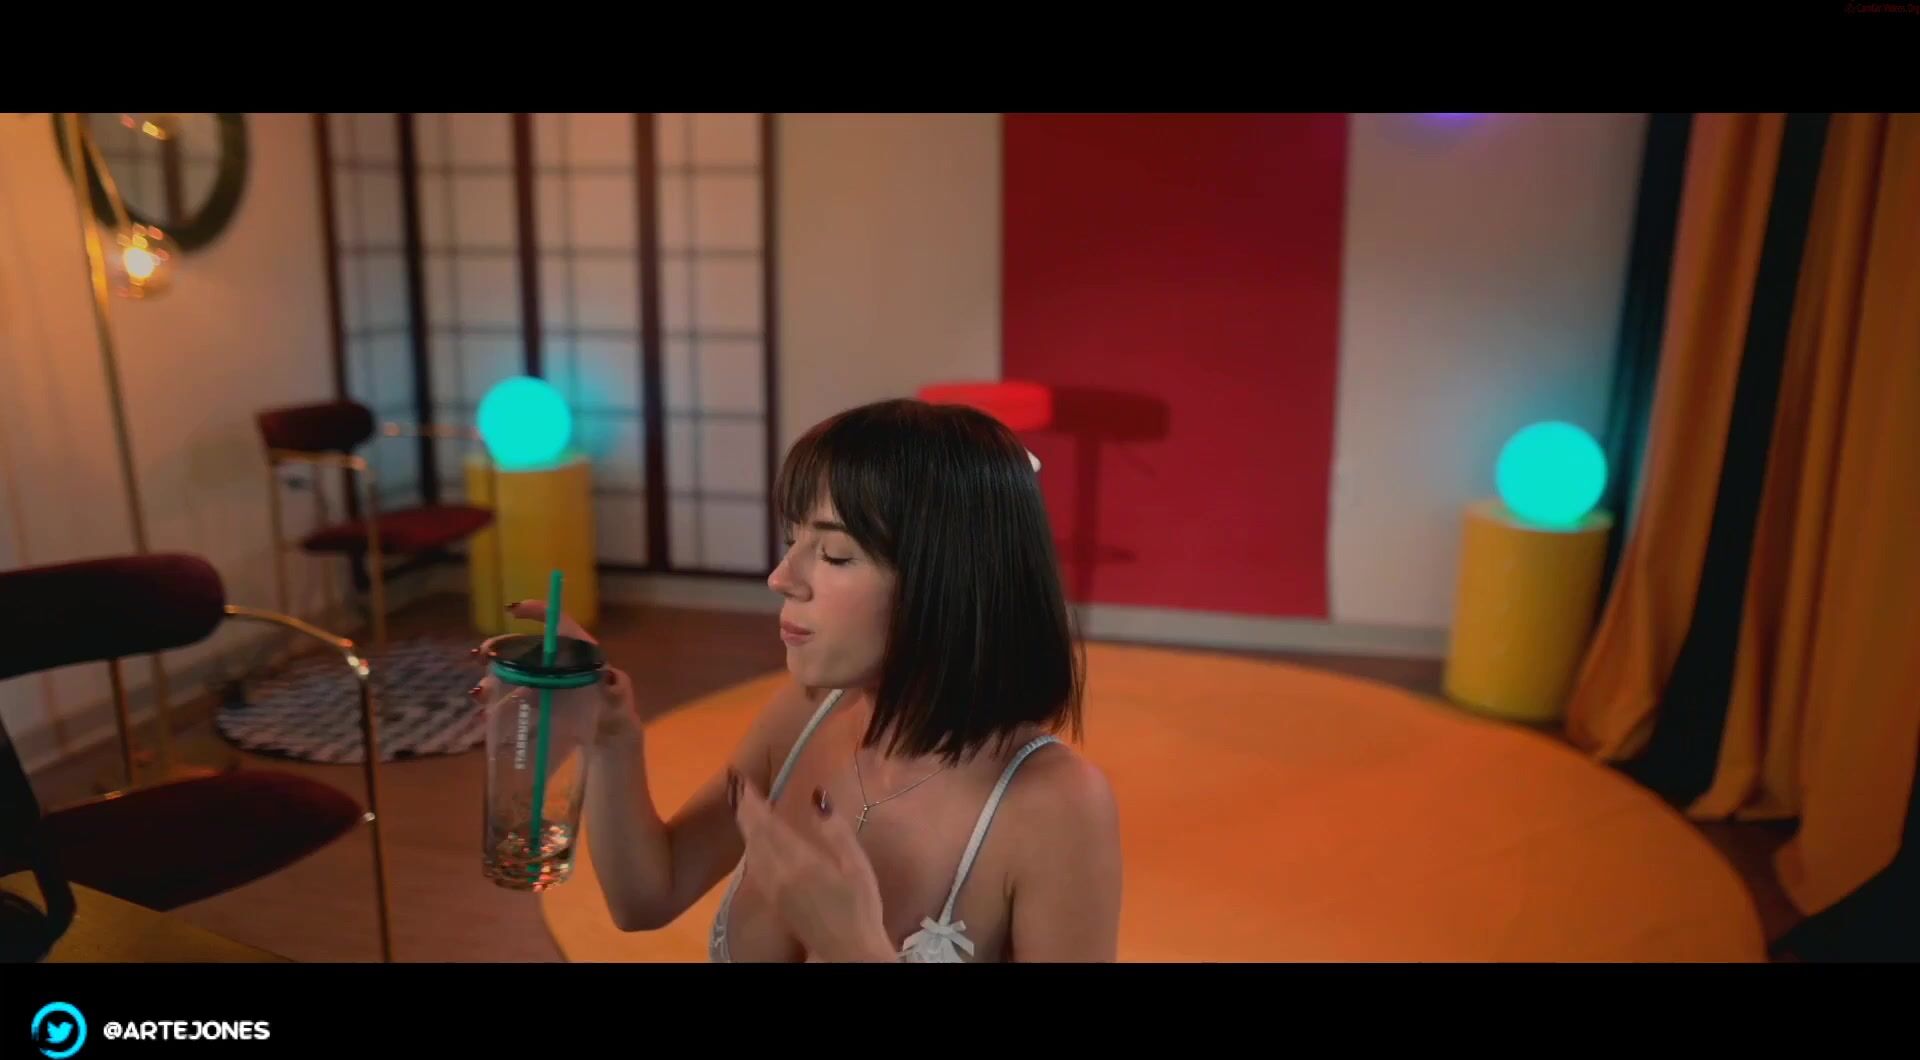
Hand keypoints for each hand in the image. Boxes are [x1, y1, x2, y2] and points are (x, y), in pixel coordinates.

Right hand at [469, 602, 640, 748]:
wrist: (606, 740)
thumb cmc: (614, 711)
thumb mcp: (618, 700)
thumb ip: (616, 689)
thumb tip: (609, 677)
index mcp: (579, 652)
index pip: (559, 623)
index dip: (538, 612)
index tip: (513, 610)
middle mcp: (558, 662)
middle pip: (527, 647)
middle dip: (500, 649)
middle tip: (481, 656)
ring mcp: (545, 682)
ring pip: (514, 673)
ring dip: (493, 679)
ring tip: (480, 692)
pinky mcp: (536, 703)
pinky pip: (511, 699)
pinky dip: (496, 704)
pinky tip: (484, 714)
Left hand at [729, 773, 894, 962]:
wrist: (848, 951)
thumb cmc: (859, 908)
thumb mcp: (856, 866)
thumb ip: (836, 832)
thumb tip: (818, 796)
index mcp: (800, 861)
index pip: (769, 824)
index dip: (754, 802)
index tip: (744, 781)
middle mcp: (779, 874)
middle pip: (754, 836)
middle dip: (744, 810)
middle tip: (737, 788)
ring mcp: (774, 890)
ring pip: (751, 852)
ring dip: (745, 827)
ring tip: (743, 808)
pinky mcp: (775, 902)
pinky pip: (755, 866)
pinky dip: (751, 847)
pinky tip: (754, 843)